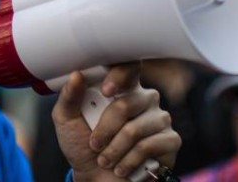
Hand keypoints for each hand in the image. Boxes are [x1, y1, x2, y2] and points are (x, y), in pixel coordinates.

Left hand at [52, 62, 179, 180]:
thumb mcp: (66, 120)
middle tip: (94, 145)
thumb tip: (76, 74)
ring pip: (135, 129)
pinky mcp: (170, 140)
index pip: (129, 66)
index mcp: (121, 86)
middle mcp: (144, 98)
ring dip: (114, 150)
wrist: (96, 178)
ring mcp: (159, 118)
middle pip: (127, 103)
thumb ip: (69, 96)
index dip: (120, 74)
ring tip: (105, 160)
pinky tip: (122, 168)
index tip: (105, 91)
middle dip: (105, 130)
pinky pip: (150, 146)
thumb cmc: (82, 145)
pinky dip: (130, 161)